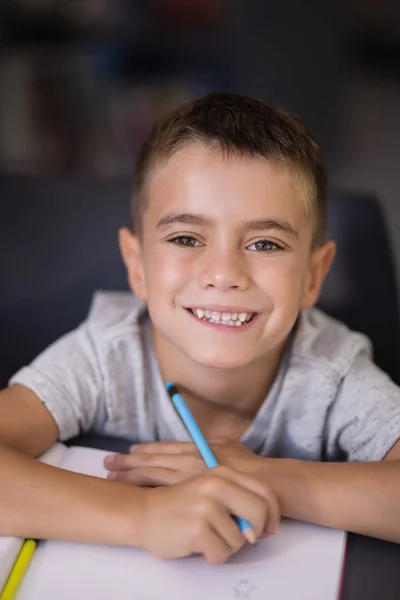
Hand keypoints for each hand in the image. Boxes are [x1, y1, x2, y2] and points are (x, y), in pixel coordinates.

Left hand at [104, 441, 266, 486]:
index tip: (130, 450)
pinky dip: (142, 492)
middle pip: (150, 460)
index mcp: (195, 449)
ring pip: (149, 475)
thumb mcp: (230, 447)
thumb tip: (207, 446)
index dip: (145, 450)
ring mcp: (183, 479)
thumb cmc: (249, 467)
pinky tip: (129, 494)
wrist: (262, 485)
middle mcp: (185, 461)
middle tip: (107, 462)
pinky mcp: (186, 496)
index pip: (163, 449)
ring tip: (110, 477)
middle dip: (128, 461)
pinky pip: (158, 493)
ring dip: (128, 476)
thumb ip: (214, 447)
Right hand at [138, 466, 279, 563]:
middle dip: (255, 531)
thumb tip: (266, 524)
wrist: (144, 513)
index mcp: (222, 473)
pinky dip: (213, 556)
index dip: (273, 514)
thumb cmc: (182, 506)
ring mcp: (206, 506)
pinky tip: (199, 546)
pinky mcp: (197, 528)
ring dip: (227, 546)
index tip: (269, 528)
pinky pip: (222, 553)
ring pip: (240, 539)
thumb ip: (238, 498)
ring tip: (209, 537)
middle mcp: (216, 485)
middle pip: (259, 512)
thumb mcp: (211, 490)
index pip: (264, 491)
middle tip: (244, 538)